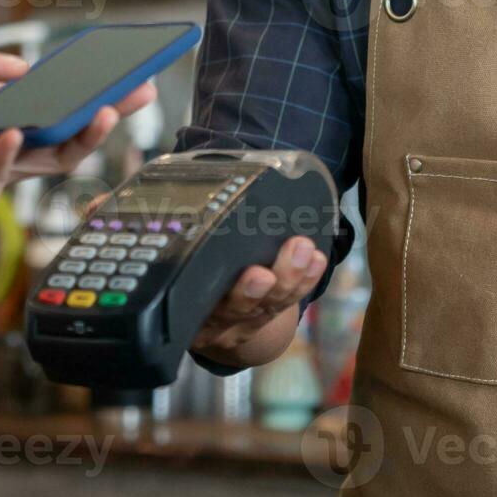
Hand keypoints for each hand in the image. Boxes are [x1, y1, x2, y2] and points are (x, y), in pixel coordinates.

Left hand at [0, 44, 156, 242]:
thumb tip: (25, 67)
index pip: (45, 99)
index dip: (79, 88)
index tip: (114, 73)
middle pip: (61, 130)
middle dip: (101, 113)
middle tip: (138, 94)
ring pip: (48, 158)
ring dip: (79, 136)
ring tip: (103, 114)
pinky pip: (1, 175)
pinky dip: (6, 153)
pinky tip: (10, 134)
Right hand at [190, 235, 327, 368]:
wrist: (207, 318)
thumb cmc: (192, 271)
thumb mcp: (184, 262)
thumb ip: (191, 235)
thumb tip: (180, 171)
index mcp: (184, 300)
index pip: (194, 297)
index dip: (213, 289)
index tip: (245, 274)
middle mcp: (209, 319)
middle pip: (233, 308)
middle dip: (252, 290)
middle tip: (266, 274)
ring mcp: (236, 325)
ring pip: (265, 307)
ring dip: (289, 279)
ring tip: (304, 251)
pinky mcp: (259, 324)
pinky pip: (283, 306)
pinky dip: (302, 283)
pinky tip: (315, 262)